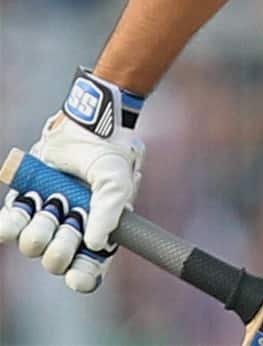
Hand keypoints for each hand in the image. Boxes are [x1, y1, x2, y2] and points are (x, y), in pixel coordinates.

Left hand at [0, 69, 144, 291]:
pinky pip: (8, 226)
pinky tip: (25, 209)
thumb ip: (111, 207)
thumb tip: (96, 243)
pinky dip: (10, 224)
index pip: (87, 269)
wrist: (85, 120)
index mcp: (98, 229)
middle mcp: (70, 227)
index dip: (82, 277)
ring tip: (52, 205)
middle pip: (56, 260)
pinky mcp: (24, 201)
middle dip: (61, 246)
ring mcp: (46, 215)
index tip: (77, 275)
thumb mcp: (118, 175)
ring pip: (32, 244)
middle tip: (70, 222)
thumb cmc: (109, 148)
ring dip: (40, 229)